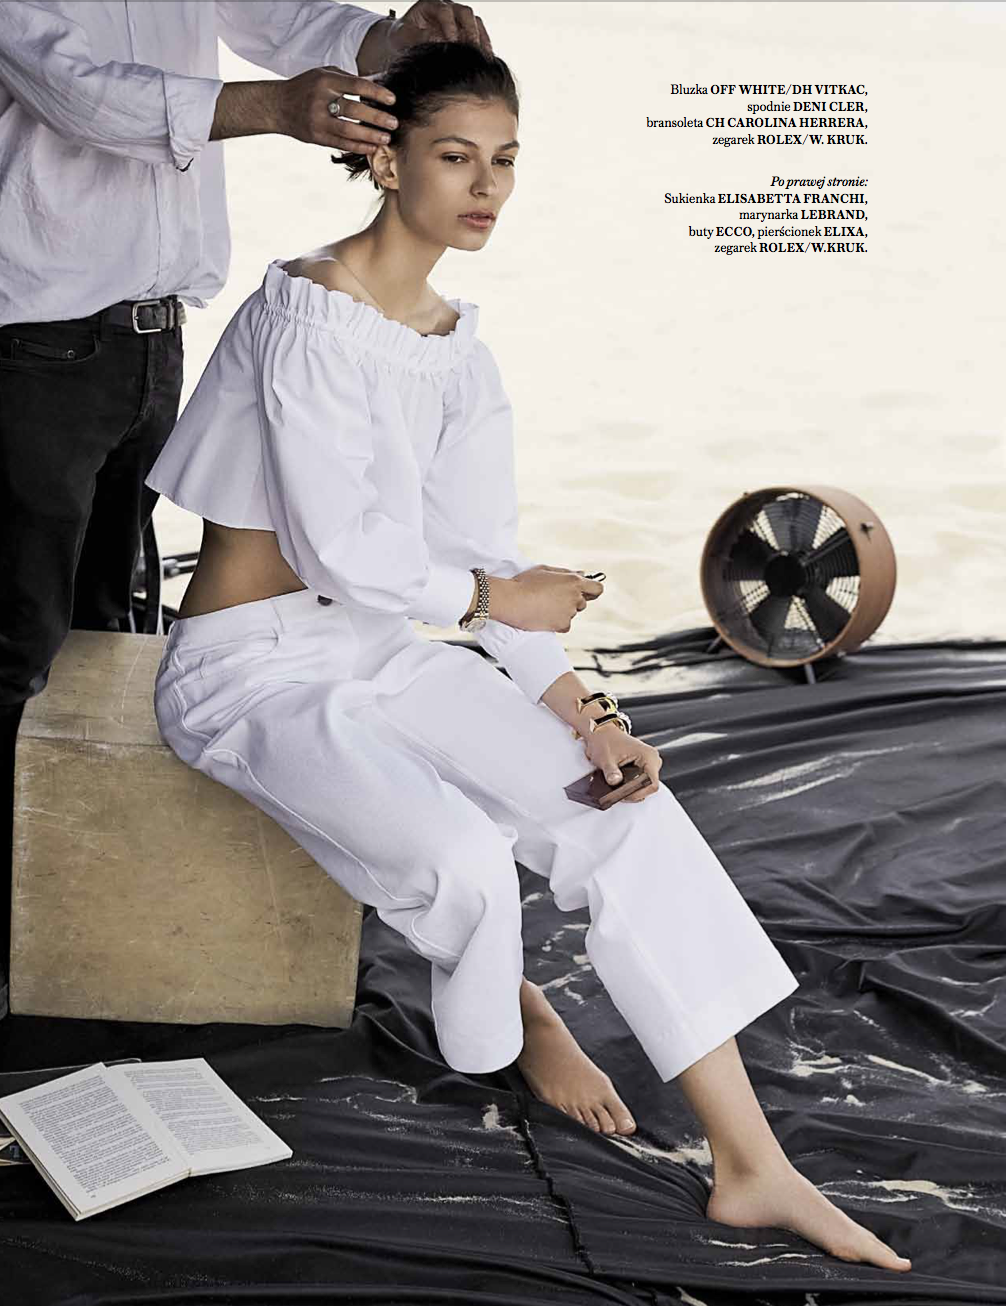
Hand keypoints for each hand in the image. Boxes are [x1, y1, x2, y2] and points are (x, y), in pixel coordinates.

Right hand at [272, 66, 399, 153]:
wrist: (278, 105)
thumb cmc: (306, 87)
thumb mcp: (323, 74)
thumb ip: (347, 79)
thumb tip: (376, 84)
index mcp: (325, 81)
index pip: (356, 85)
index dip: (376, 93)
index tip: (392, 100)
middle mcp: (320, 100)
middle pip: (354, 109)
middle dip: (377, 117)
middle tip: (394, 123)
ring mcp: (317, 120)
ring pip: (348, 130)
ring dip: (370, 136)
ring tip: (386, 138)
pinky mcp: (316, 137)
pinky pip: (341, 143)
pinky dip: (358, 146)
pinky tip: (371, 147)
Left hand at [378, 3, 492, 60]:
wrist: (404, 41)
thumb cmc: (403, 37)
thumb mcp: (405, 37)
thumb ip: (418, 38)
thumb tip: (435, 41)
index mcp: (431, 5)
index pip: (444, 11)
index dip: (450, 26)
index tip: (452, 42)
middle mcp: (447, 8)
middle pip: (464, 12)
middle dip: (470, 30)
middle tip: (471, 49)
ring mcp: (457, 19)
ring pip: (475, 22)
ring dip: (481, 39)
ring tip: (483, 57)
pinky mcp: (465, 31)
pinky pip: (479, 34)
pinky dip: (483, 46)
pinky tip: (486, 59)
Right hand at [497, 566, 603, 633]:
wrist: (511, 600)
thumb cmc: (525, 582)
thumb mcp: (545, 570)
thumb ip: (566, 572)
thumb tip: (582, 574)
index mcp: (573, 581)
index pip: (597, 588)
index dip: (592, 590)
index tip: (587, 592)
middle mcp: (575, 597)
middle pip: (583, 602)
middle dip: (572, 601)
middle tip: (554, 598)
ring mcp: (569, 612)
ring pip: (572, 613)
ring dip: (563, 611)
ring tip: (544, 605)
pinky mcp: (562, 625)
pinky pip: (565, 625)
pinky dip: (557, 622)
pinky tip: (544, 615)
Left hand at [581, 725, 661, 803]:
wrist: (601, 733)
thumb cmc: (605, 741)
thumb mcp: (605, 758)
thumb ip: (611, 771)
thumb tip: (615, 782)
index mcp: (648, 755)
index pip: (652, 784)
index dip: (639, 793)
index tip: (624, 795)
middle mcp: (652, 759)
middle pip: (649, 786)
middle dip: (634, 792)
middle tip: (617, 792)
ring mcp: (649, 763)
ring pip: (645, 785)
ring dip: (632, 789)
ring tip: (617, 785)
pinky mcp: (644, 767)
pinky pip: (641, 781)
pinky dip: (631, 786)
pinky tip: (620, 784)